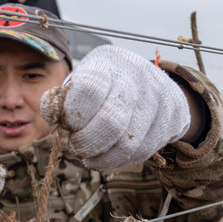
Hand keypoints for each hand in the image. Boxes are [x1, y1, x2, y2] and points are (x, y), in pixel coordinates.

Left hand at [40, 45, 191, 170]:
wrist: (157, 85)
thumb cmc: (109, 85)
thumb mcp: (84, 80)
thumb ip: (64, 96)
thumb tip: (51, 115)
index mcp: (110, 61)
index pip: (89, 89)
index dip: (73, 115)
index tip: (67, 126)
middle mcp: (139, 76)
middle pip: (111, 121)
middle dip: (86, 142)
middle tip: (75, 147)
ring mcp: (159, 99)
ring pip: (127, 144)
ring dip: (101, 158)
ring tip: (88, 157)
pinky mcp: (171, 120)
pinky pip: (142, 152)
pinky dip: (119, 160)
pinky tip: (107, 156)